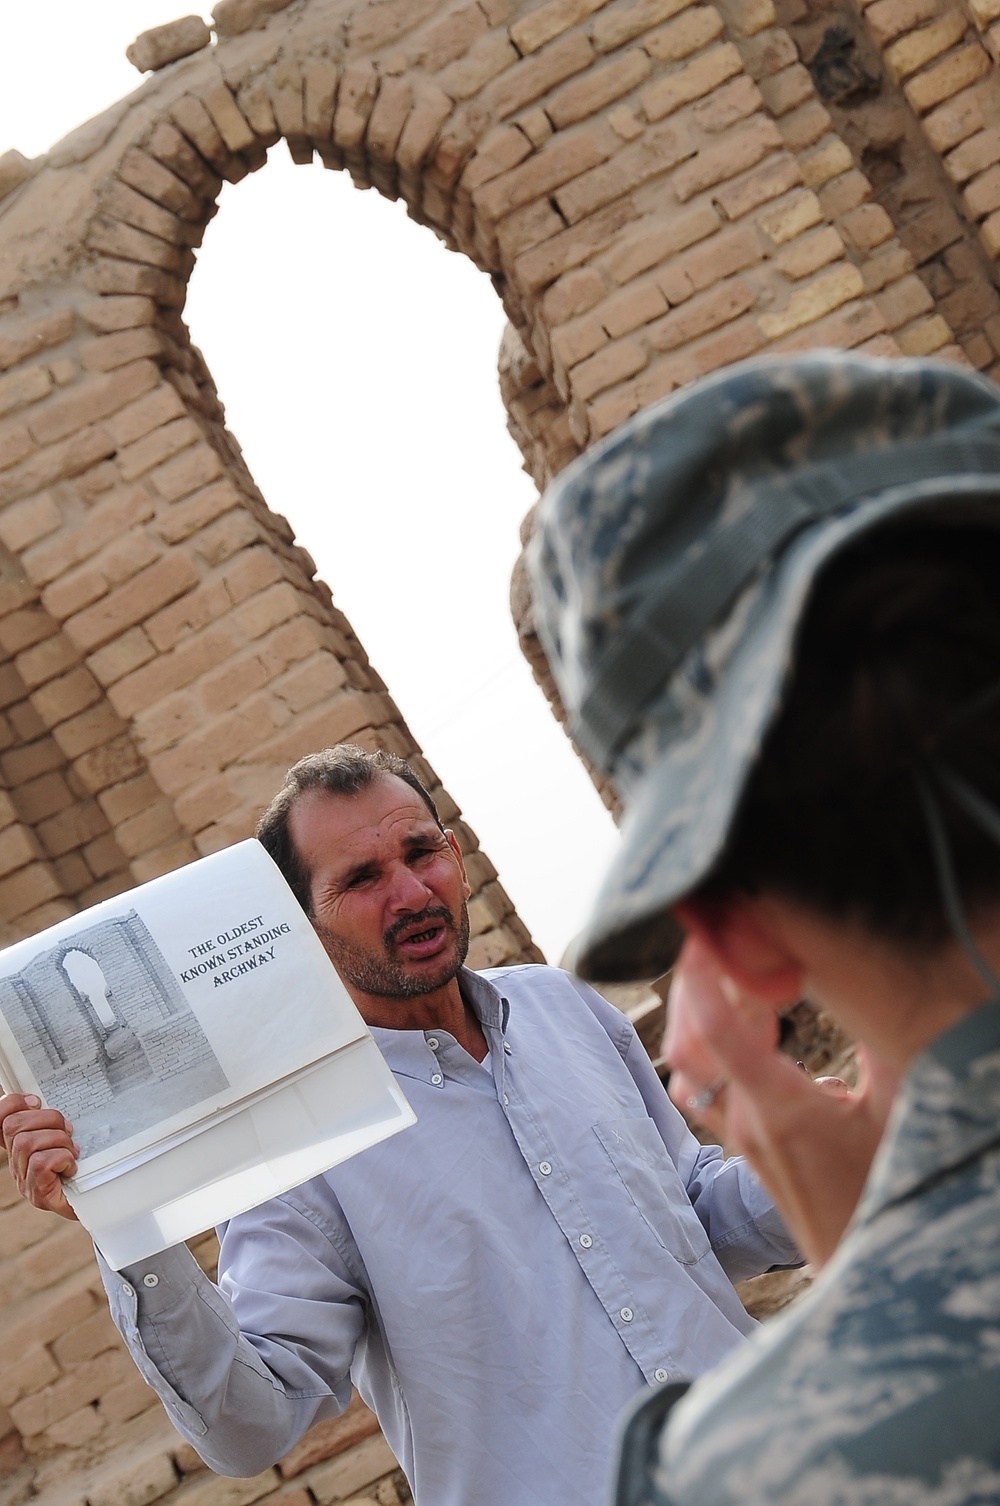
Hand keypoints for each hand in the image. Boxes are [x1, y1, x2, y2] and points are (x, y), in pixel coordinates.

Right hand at [0, 1093, 79, 1220]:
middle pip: (14, 1125)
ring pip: (28, 1143)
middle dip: (48, 1119)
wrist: (96, 1200)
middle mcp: (16, 1161)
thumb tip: (44, 1100)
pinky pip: (41, 1163)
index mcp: (20, 1144)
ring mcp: (24, 1179)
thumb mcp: (68, 1134)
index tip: (37, 1102)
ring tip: (72, 1151)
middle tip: (68, 1131)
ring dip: (59, 1141)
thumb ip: (54, 1120)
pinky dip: (62, 1159)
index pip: (1, 1117)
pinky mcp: (37, 1193)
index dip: (11, 1103)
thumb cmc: (82, 1166)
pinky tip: (71, 1167)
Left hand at [663, 938, 897, 1267]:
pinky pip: (708, 1081)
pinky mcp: (741, 1141)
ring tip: (725, 971)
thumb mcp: (897, 1113)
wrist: (867, 1267)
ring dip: (701, 1013)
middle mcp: (745, 1120)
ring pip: (695, 1061)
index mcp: (780, 1108)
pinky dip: (713, 1043)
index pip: (718, 1030)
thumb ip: (884, 1047)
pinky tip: (742, 1020)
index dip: (702, 976)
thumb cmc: (886, 1192)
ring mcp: (738, 1133)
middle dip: (699, 982)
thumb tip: (871, 982)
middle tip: (722, 940)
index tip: (704, 936)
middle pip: (695, 1037)